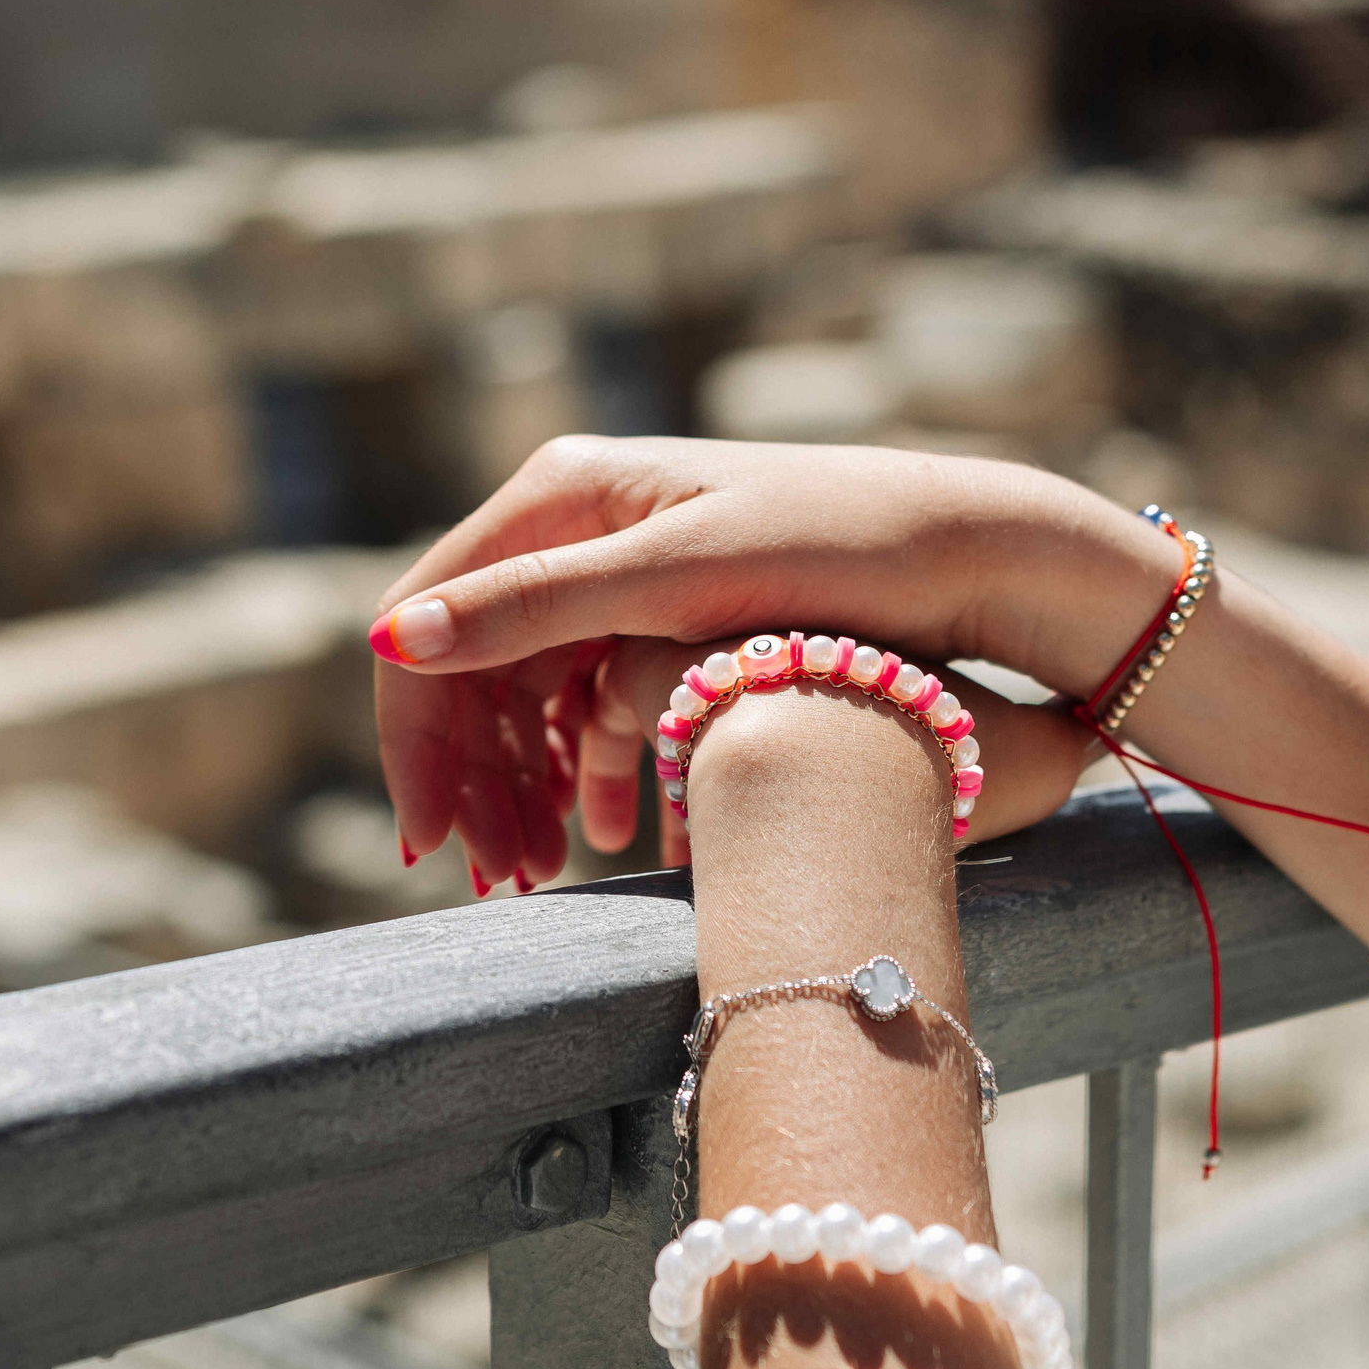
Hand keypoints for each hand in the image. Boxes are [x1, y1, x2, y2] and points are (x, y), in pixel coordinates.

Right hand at [369, 436, 1160, 881]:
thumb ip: (538, 607)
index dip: (420, 737)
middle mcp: (580, 519)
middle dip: (473, 775)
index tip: (432, 842)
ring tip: (545, 871)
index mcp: (561, 492)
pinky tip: (612, 832)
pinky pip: (593, 696)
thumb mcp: (675, 582)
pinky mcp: (672, 611)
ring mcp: (624, 567)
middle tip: (498, 877)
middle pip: (473, 663)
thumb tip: (398, 639)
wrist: (970, 551)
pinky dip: (588, 767)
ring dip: (526, 783)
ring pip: (531, 689)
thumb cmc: (834, 550)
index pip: (430, 617)